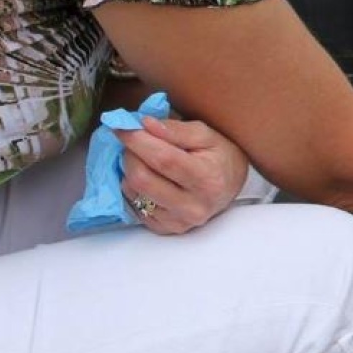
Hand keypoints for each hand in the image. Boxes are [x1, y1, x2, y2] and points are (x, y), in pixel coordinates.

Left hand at [117, 115, 251, 235]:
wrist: (230, 186)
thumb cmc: (220, 156)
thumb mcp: (205, 134)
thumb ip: (176, 129)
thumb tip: (144, 124)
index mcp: (208, 179)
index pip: (163, 159)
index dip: (138, 141)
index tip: (122, 127)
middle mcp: (193, 206)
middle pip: (142, 178)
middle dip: (130, 154)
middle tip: (135, 140)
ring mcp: (178, 221)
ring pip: (133, 192)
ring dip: (130, 169)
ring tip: (144, 158)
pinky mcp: (164, 229)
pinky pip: (133, 205)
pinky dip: (133, 186)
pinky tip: (148, 177)